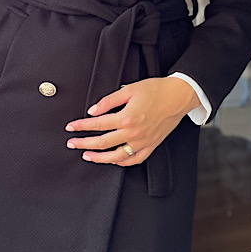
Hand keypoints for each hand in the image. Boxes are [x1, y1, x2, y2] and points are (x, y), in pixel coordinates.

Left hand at [64, 76, 201, 164]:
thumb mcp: (129, 89)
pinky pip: (134, 160)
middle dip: (84, 143)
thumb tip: (92, 111)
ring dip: (99, 158)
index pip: (97, 124)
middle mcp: (134, 133)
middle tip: (71, 143)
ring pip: (117, 156)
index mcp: (127, 117)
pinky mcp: (151, 145)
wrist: (179, 96)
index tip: (71, 127)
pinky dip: (122, 162)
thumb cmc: (156, 90)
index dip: (81, 126)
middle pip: (103, 143)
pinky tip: (113, 160)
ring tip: (87, 156)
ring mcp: (143, 142)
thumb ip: (109, 101)